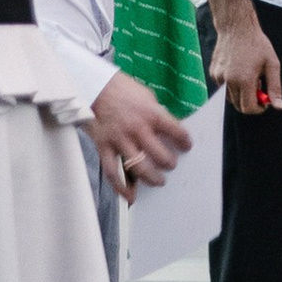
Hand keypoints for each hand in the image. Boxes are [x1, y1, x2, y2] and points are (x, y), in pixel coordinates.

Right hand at [90, 68, 189, 194]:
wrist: (94, 86)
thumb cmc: (123, 89)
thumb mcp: (147, 96)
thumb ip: (157, 114)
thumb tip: (168, 130)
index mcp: (152, 113)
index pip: (176, 131)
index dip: (184, 141)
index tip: (187, 146)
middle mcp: (137, 128)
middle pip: (159, 155)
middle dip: (169, 163)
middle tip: (171, 165)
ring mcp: (119, 140)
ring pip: (139, 167)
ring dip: (151, 178)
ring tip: (158, 181)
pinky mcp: (104, 147)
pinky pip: (113, 172)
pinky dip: (121, 187)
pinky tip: (130, 195)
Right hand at [214, 12, 281, 115]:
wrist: (236, 27)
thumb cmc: (257, 44)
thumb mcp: (272, 64)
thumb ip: (275, 87)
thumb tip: (278, 107)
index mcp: (244, 80)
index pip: (248, 108)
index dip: (258, 108)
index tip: (265, 102)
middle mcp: (228, 81)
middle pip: (238, 106)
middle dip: (250, 102)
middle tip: (259, 87)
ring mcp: (218, 78)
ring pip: (230, 98)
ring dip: (241, 93)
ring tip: (250, 75)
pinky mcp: (213, 73)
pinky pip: (223, 88)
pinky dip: (232, 85)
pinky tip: (239, 69)